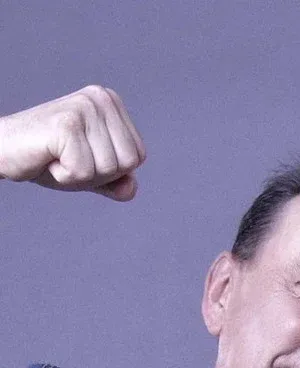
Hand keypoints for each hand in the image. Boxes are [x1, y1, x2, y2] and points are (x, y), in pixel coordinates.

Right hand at [0, 85, 145, 200]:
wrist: (0, 151)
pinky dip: (64, 175)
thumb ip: (115, 181)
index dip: (110, 170)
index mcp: (111, 103)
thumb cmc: (46, 159)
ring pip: (109, 168)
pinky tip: (47, 158)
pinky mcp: (67, 124)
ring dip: (79, 174)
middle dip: (98, 174)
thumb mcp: (89, 172)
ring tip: (56, 156)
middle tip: (66, 157)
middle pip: (128, 162)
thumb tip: (131, 189)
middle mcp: (101, 98)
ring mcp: (84, 108)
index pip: (137, 156)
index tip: (80, 155)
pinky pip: (84, 171)